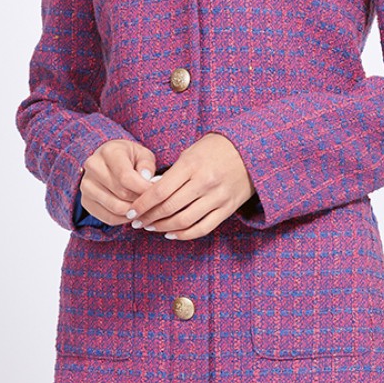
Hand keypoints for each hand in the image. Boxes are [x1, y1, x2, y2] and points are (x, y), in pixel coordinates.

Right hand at [78, 136, 157, 224]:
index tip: (155, 192)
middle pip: (122, 194)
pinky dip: (124, 219)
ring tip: (143, 207)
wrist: (108, 162)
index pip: (126, 177)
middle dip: (141, 200)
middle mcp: (93, 167)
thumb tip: (147, 179)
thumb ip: (147, 165)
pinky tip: (132, 212)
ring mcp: (86, 185)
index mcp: (108, 152)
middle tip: (151, 201)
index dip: (143, 188)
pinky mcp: (86, 201)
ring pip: (115, 208)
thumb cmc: (129, 158)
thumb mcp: (142, 155)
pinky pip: (108, 218)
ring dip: (133, 211)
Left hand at [125, 133, 255, 239]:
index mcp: (191, 165)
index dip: (142, 204)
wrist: (252, 150)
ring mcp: (217, 198)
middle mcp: (204, 183)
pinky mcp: (227, 209)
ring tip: (151, 228)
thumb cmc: (216, 148)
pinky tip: (171, 234)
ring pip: (184, 221)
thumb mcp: (192, 152)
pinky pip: (202, 228)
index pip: (159, 191)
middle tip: (137, 222)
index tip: (131, 211)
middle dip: (149, 218)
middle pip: (169, 208)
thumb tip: (151, 192)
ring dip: (163, 228)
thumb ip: (173, 173)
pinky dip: (184, 235)